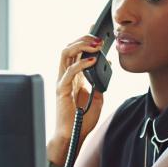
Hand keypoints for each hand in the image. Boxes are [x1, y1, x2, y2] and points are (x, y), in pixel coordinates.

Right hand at [48, 35, 104, 165]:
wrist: (72, 136)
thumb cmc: (82, 119)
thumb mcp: (97, 96)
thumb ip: (99, 81)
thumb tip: (106, 65)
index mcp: (73, 76)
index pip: (77, 51)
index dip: (85, 38)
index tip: (98, 30)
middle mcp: (66, 75)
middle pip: (69, 47)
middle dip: (83, 38)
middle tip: (98, 37)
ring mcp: (62, 81)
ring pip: (65, 53)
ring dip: (80, 45)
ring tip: (95, 45)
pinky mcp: (61, 89)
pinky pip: (69, 72)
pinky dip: (81, 64)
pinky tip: (93, 61)